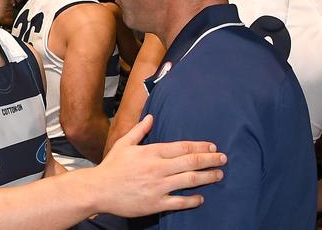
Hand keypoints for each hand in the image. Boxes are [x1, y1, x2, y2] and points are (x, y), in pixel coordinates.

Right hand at [92, 114, 225, 216]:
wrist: (98, 190)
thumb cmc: (112, 166)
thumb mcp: (124, 144)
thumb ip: (139, 130)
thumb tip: (151, 117)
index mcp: (151, 152)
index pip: (182, 147)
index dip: (200, 146)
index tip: (212, 146)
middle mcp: (157, 168)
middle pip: (190, 162)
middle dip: (210, 159)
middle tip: (223, 159)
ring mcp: (157, 186)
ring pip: (189, 180)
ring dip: (207, 177)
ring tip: (219, 175)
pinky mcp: (155, 203)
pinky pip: (179, 202)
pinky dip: (192, 199)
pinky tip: (201, 197)